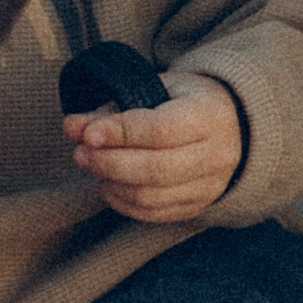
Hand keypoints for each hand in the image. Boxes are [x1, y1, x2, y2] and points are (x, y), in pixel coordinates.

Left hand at [65, 67, 245, 220]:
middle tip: (80, 153)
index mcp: (210, 114)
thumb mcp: (154, 90)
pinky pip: (155, 213)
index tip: (89, 134)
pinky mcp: (198, 205)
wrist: (230, 126)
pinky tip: (108, 184)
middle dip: (110, 162)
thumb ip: (113, 108)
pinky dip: (123, 203)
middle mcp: (217, 154)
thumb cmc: (184, 101)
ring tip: (91, 166)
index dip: (121, 134)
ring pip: (153, 196)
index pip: (162, 130)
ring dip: (113, 184)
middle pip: (157, 168)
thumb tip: (72, 126)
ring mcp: (210, 185)